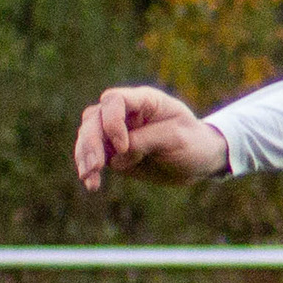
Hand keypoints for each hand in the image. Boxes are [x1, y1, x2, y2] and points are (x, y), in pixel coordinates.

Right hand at [74, 85, 227, 188]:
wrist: (198, 162)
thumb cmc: (193, 144)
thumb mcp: (176, 140)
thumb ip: (145, 142)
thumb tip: (115, 159)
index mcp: (145, 100)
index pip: (115, 100)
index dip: (112, 121)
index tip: (123, 146)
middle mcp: (126, 112)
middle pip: (94, 118)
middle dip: (91, 142)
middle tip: (96, 167)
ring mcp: (115, 130)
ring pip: (87, 135)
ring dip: (84, 156)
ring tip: (89, 178)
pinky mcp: (111, 150)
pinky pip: (91, 155)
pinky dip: (88, 168)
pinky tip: (90, 183)